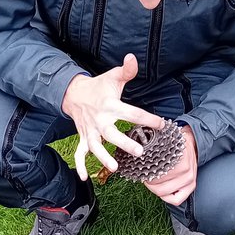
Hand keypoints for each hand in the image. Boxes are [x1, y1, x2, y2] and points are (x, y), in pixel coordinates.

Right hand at [62, 53, 161, 178]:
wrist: (73, 94)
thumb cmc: (99, 87)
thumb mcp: (113, 77)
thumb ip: (127, 70)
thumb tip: (133, 57)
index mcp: (110, 105)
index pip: (131, 112)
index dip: (147, 118)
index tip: (161, 124)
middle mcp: (99, 120)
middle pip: (111, 133)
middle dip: (124, 143)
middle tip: (139, 151)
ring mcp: (90, 131)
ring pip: (95, 146)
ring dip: (103, 157)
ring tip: (114, 167)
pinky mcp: (83, 138)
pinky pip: (80, 153)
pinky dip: (80, 165)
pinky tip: (84, 177)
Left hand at [143, 125, 197, 205]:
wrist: (192, 143)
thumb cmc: (175, 145)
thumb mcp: (164, 145)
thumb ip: (153, 153)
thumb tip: (138, 158)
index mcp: (178, 160)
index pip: (156, 177)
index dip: (146, 176)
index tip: (143, 171)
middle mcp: (185, 171)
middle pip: (160, 187)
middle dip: (150, 183)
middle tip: (146, 177)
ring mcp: (189, 179)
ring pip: (165, 193)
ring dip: (156, 189)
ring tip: (152, 183)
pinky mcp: (192, 185)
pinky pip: (177, 200)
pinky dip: (167, 199)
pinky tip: (163, 192)